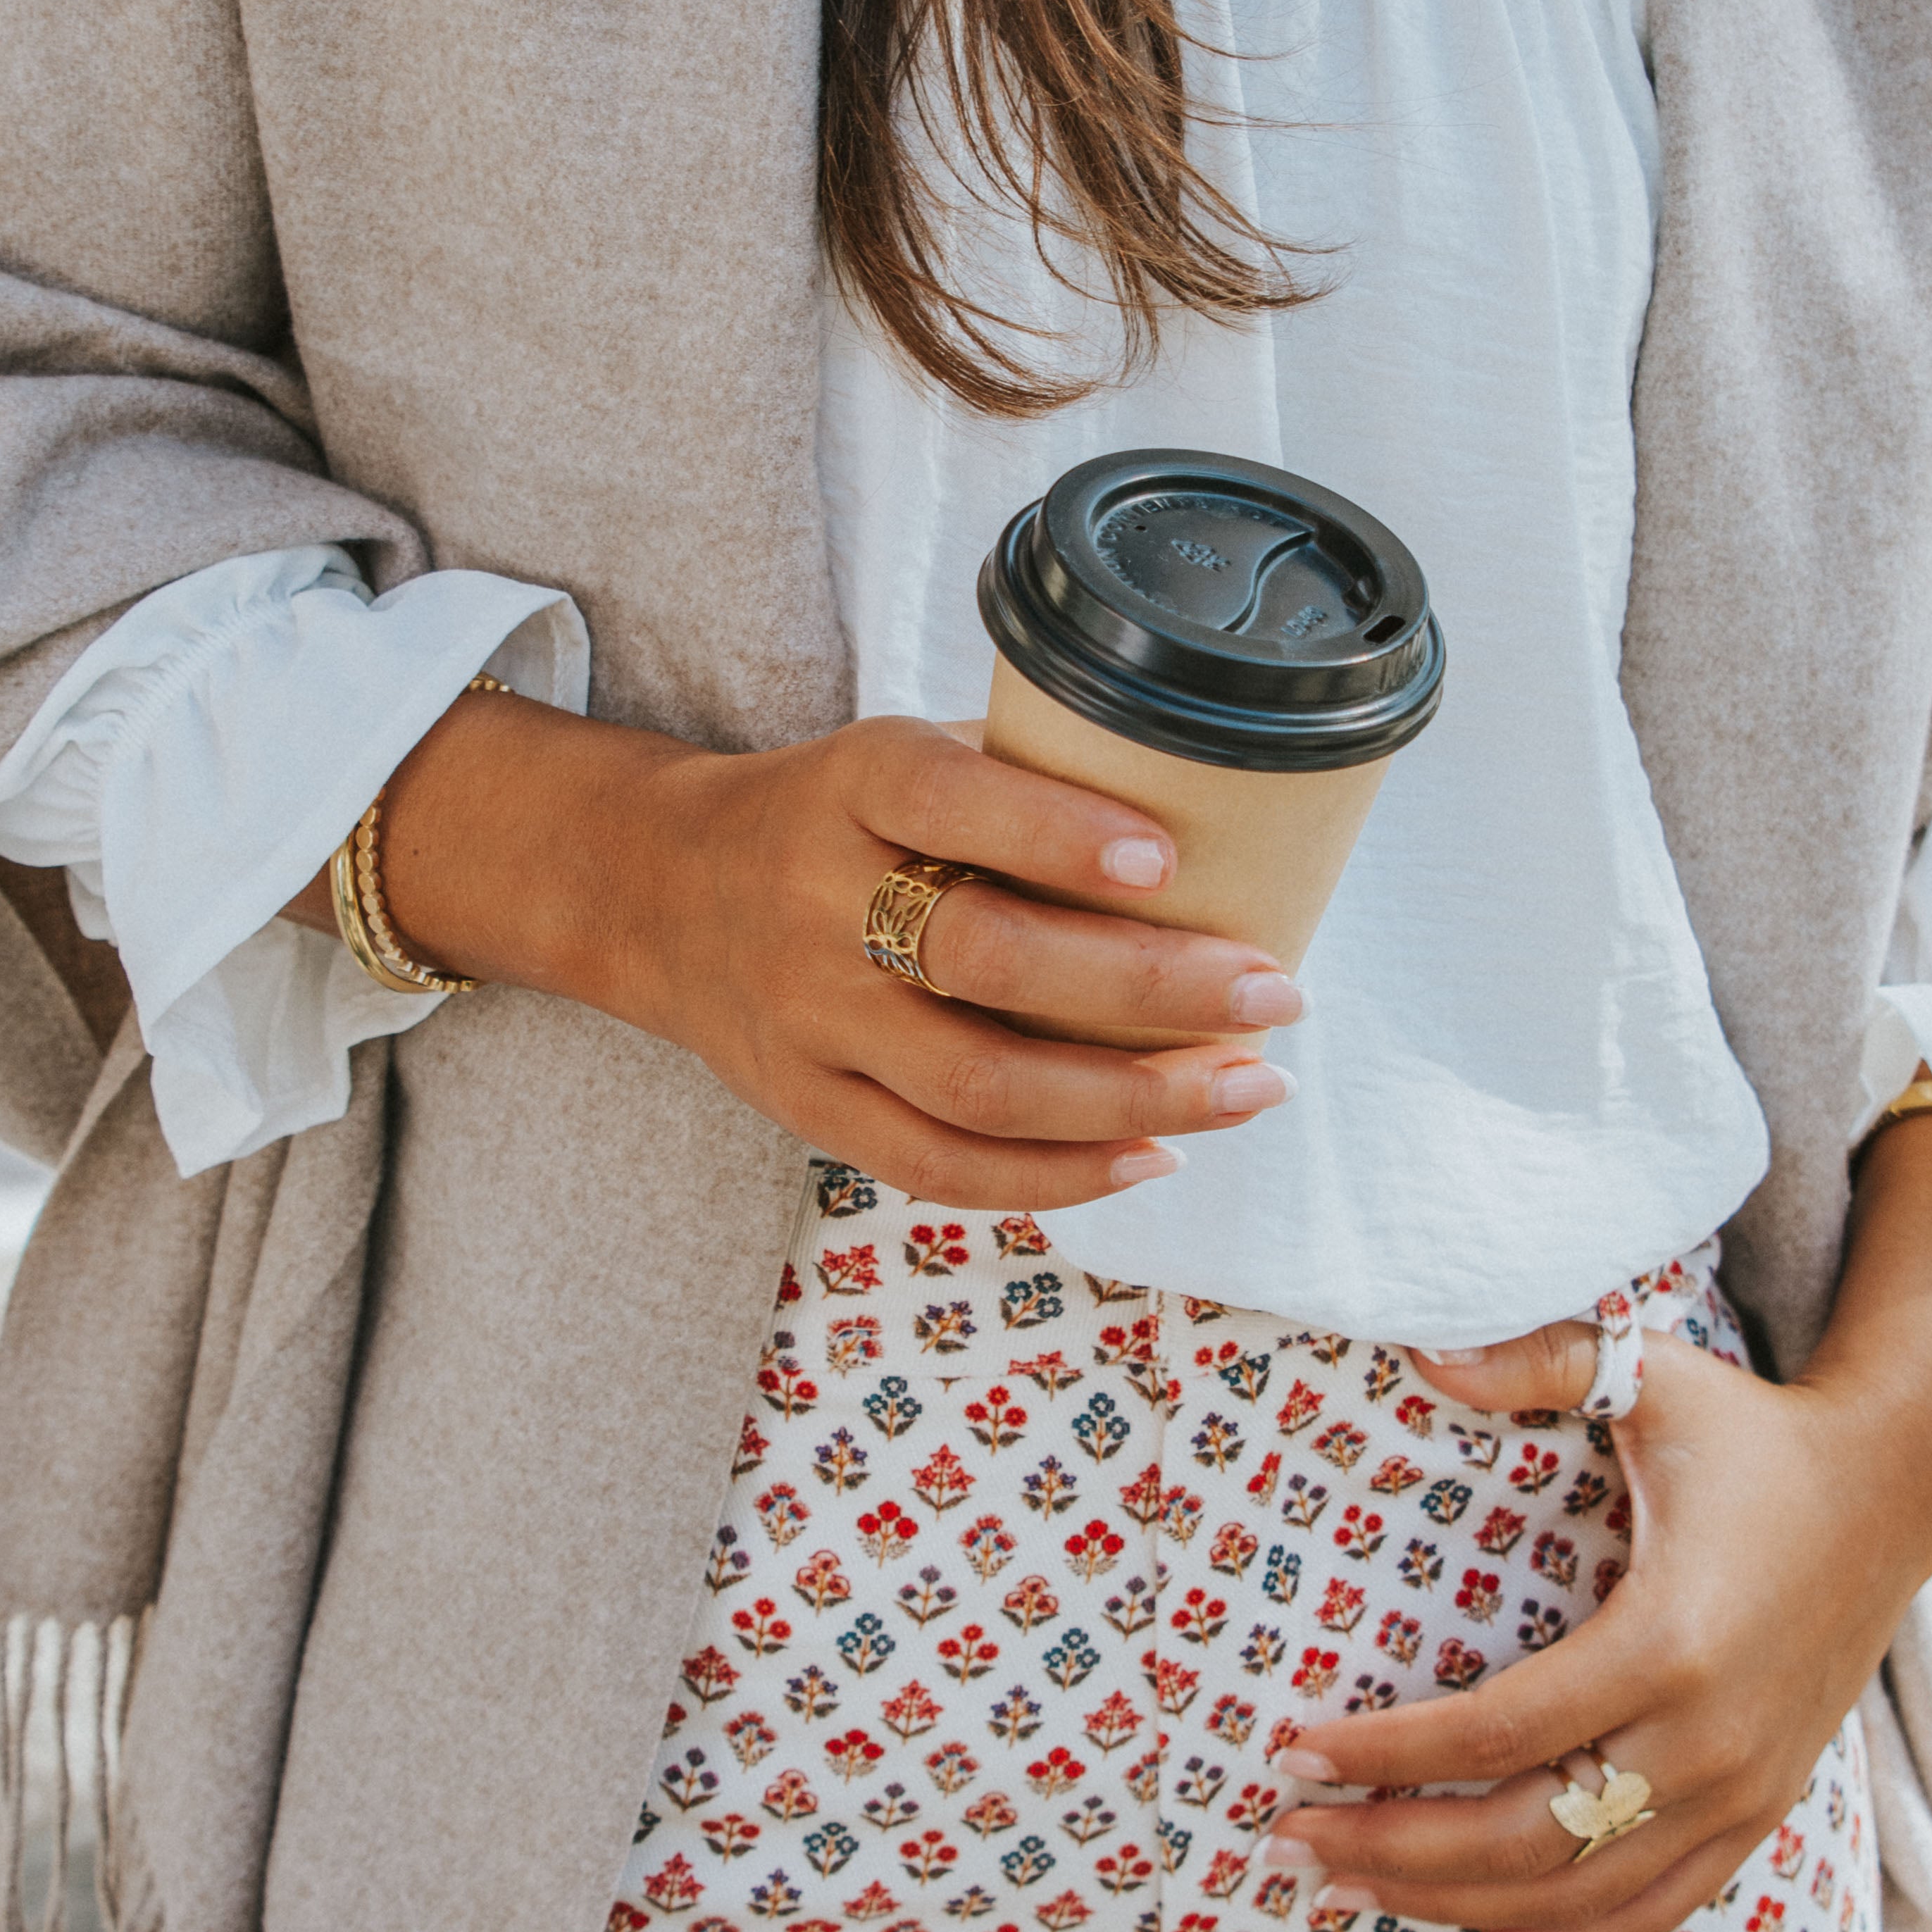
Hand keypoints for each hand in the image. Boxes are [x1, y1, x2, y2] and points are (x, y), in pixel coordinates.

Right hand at [297, 692, 1306, 1207]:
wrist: (659, 891)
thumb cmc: (835, 815)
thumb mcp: (901, 753)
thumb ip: (1022, 778)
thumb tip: (1219, 821)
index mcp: (849, 785)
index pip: (947, 798)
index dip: (1055, 833)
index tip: (1167, 858)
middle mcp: (815, 901)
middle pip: (985, 959)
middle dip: (1150, 987)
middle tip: (1272, 990)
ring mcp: (805, 1017)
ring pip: (977, 1085)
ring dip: (1133, 1098)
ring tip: (1249, 1086)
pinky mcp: (804, 1104)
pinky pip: (936, 1164)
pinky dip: (1056, 1177)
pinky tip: (1154, 1156)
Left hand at [1269, 1112, 1931, 1931]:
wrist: (1896, 1491)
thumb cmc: (1756, 1433)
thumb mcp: (1653, 1374)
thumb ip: (1538, 1359)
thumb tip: (1420, 1353)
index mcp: (1667, 1643)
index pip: (1494, 1732)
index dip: (1384, 1754)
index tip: (1292, 1755)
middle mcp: (1706, 1741)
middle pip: (1523, 1838)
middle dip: (1392, 1851)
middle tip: (1287, 1845)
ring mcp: (1741, 1792)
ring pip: (1578, 1894)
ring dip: (1454, 1906)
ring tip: (1345, 1892)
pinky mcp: (1761, 1813)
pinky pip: (1654, 1907)